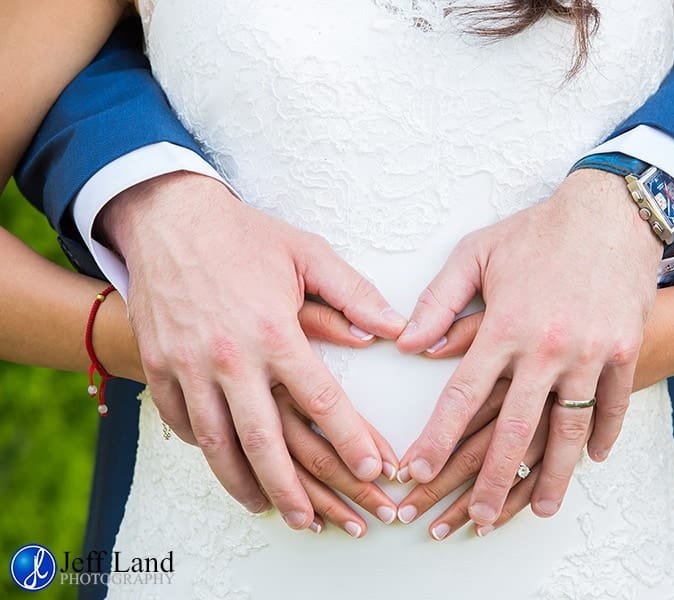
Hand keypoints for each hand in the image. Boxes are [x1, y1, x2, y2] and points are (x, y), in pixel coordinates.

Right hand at [98, 172, 407, 528]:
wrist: (169, 218)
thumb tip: (395, 329)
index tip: (374, 468)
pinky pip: (180, 422)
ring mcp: (188, 365)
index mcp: (275, 331)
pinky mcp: (158, 365)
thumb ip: (353, 294)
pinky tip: (224, 463)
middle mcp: (231, 357)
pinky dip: (202, 449)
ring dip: (244, 483)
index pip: (321, 400)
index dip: (351, 439)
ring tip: (269, 508)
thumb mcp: (307, 253)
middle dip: (295, 489)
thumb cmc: (244, 236)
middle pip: (265, 440)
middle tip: (316, 521)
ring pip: (218, 443)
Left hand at [396, 169, 661, 523]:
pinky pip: (613, 406)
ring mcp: (590, 352)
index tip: (417, 471)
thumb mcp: (478, 254)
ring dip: (553, 475)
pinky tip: (591, 460)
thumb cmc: (537, 232)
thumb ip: (439, 302)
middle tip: (478, 517)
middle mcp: (546, 347)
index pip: (461, 396)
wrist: (611, 210)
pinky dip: (603, 436)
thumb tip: (408, 344)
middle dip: (492, 479)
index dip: (436, 438)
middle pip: (514, 429)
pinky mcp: (624, 350)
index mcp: (504, 326)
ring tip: (542, 509)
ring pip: (568, 430)